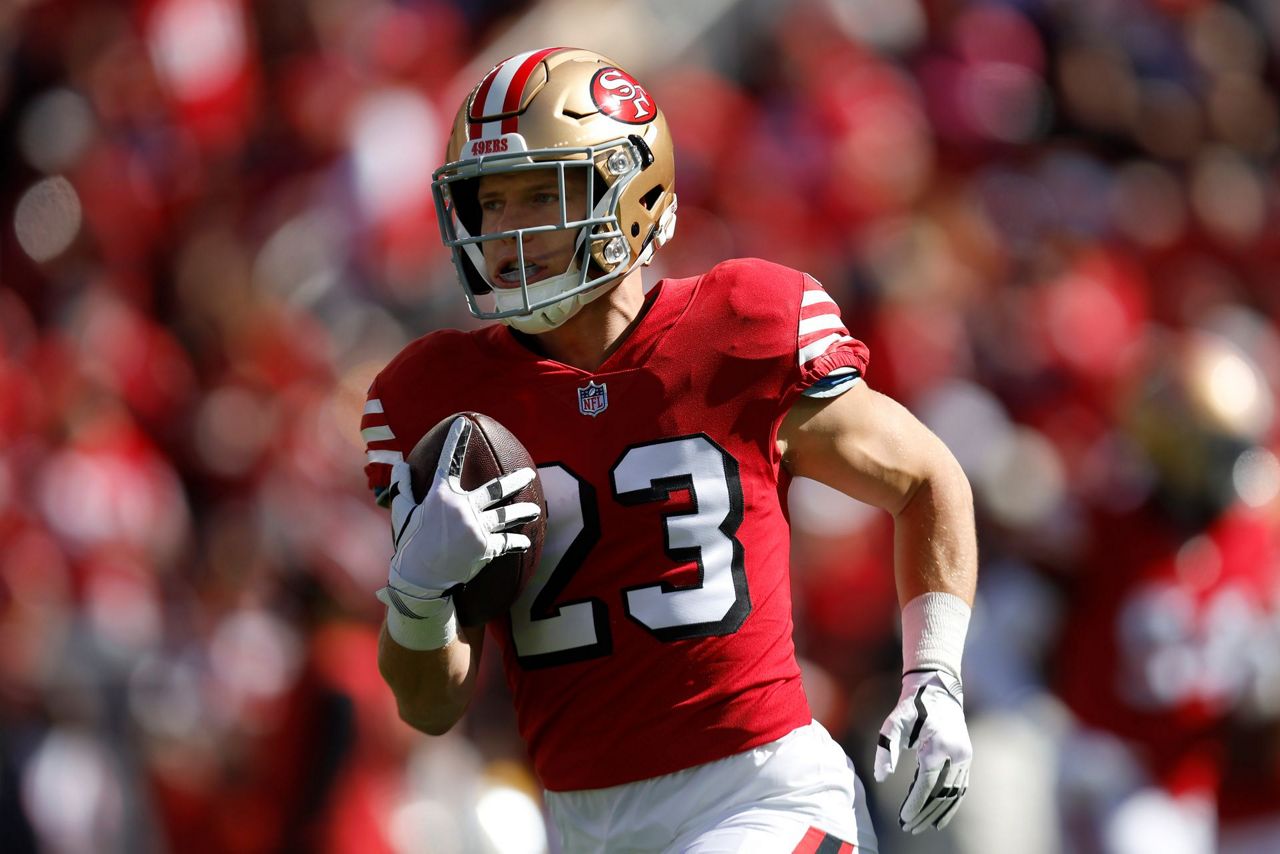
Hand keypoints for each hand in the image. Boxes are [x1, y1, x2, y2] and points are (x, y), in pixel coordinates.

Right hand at [379, 417, 540, 607]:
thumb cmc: (410, 543)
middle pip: (496, 489)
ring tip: (536, 510)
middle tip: (529, 474)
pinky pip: (506, 542)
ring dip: (524, 512)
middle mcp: (463, 508)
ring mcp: (476, 528)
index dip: (456, 441)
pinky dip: (517, 543)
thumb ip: (404, 487)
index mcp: (442, 496)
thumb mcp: (403, 513)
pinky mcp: (485, 548)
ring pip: (507, 515)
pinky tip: (525, 542)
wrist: (420, 578)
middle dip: (516, 480)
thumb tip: (400, 465)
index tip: (463, 423)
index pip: (450, 461)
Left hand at [873, 669, 971, 832]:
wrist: (938, 690)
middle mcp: (957, 754)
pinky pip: (960, 788)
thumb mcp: (894, 723)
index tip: (904, 818)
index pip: (928, 783)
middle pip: (941, 793)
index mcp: (940, 746)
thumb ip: (886, 748)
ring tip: (919, 826)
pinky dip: (950, 805)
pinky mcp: (966, 758)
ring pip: (953, 794)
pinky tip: (939, 818)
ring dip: (937, 813)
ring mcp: (964, 757)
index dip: (916, 803)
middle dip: (924, 813)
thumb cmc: (912, 706)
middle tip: (908, 827)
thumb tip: (881, 776)